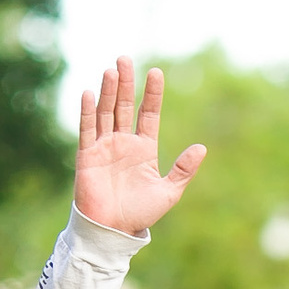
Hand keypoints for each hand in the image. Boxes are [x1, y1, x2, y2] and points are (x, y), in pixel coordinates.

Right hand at [74, 56, 204, 235]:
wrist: (114, 230)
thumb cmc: (140, 213)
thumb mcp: (169, 191)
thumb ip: (183, 170)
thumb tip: (201, 148)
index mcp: (144, 148)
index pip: (148, 113)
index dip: (151, 94)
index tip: (156, 72)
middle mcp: (123, 142)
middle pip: (123, 106)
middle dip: (125, 83)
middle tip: (125, 58)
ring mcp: (104, 147)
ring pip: (105, 112)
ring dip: (107, 91)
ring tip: (111, 70)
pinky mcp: (87, 155)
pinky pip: (87, 129)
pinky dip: (88, 112)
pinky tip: (89, 93)